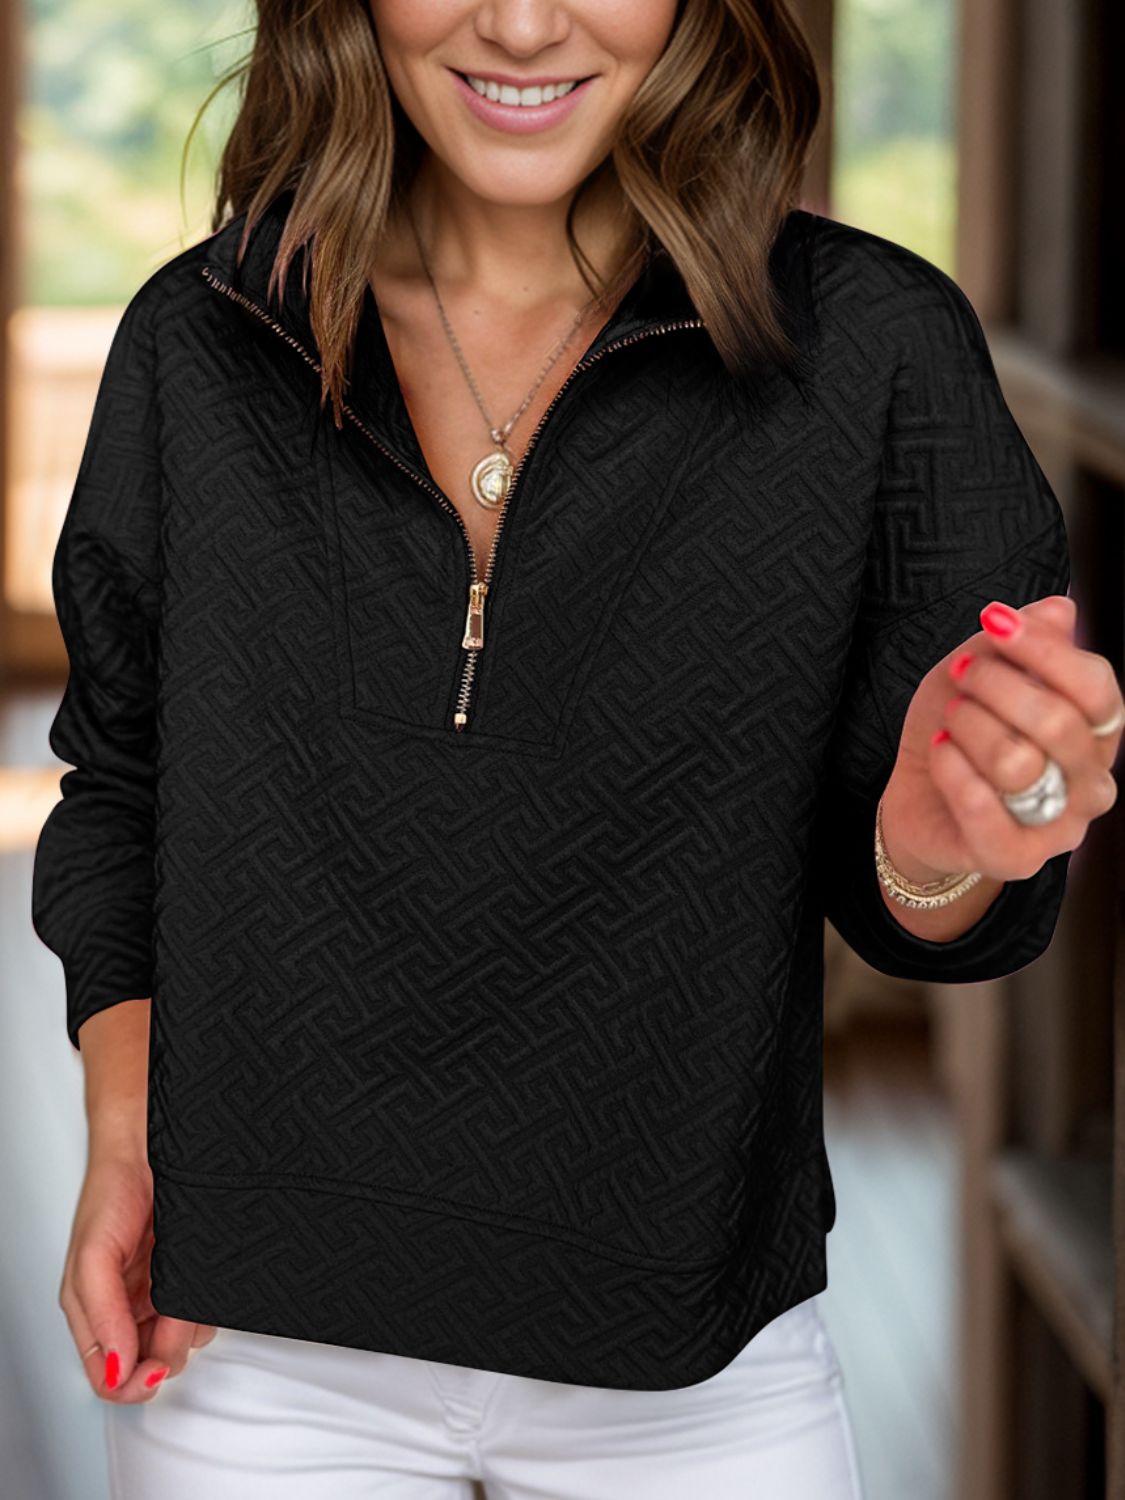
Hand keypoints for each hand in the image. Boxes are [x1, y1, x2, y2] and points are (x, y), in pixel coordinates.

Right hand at [59, 1149, 217, 1401]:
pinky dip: (205, 1302)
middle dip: (166, 1348)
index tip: (155, 1368)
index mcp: (93, 1313)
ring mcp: (159, 1295)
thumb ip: (102, 1315)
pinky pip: (202, 1309)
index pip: (107, 1378)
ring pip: (180, 1341)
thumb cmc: (110, 1194)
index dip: (132, 1384)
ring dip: (189, 1324)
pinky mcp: (189, 1276)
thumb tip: (115, 1369)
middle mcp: (126, 1310)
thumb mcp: (93, 1258)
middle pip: (149, 1364)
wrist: (148, 1148)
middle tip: (175, 1314)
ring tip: (184, 1285)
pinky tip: (199, 1277)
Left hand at [881, 594, 1122, 884]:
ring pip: (1017, 763)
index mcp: (1097, 731)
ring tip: (950, 722)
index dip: (1045, 650)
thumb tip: (1059, 610)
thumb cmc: (961, 731)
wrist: (920, 797)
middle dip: (995, 686)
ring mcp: (1060, 826)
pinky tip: (940, 752)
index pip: (1095, 687)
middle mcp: (1091, 781)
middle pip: (1058, 722)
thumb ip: (1018, 643)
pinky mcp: (1016, 859)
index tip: (995, 623)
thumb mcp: (981, 672)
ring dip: (969, 727)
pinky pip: (983, 807)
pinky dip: (951, 769)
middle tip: (959, 676)